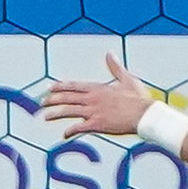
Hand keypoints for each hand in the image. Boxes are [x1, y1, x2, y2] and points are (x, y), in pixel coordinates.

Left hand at [38, 55, 154, 140]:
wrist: (144, 114)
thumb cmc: (138, 98)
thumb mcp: (127, 79)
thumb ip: (115, 67)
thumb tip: (109, 53)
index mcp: (98, 88)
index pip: (74, 86)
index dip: (61, 87)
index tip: (51, 87)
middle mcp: (93, 98)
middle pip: (67, 97)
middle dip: (53, 99)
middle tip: (42, 102)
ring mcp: (93, 111)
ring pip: (69, 111)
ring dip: (55, 113)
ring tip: (45, 116)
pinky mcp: (97, 124)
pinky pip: (79, 127)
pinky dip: (70, 131)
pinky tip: (64, 134)